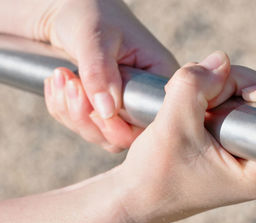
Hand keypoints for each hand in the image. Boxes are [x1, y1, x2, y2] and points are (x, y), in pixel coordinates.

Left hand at [43, 0, 178, 151]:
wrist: (71, 11)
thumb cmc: (91, 14)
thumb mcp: (95, 36)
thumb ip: (100, 72)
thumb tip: (107, 111)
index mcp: (156, 77)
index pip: (150, 120)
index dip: (123, 127)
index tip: (96, 108)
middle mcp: (142, 97)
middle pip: (123, 135)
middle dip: (88, 117)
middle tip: (70, 83)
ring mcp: (122, 106)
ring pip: (99, 134)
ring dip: (71, 111)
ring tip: (60, 76)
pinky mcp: (101, 109)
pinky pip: (82, 125)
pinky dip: (62, 109)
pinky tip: (57, 83)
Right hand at [116, 51, 255, 222]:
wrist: (138, 194)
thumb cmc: (156, 175)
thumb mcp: (173, 126)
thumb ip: (195, 84)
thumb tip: (220, 59)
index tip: (240, 93)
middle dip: (234, 85)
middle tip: (200, 98)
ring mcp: (246, 149)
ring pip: (248, 95)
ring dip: (216, 88)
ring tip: (185, 105)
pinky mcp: (230, 140)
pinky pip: (232, 102)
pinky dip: (210, 94)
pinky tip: (190, 108)